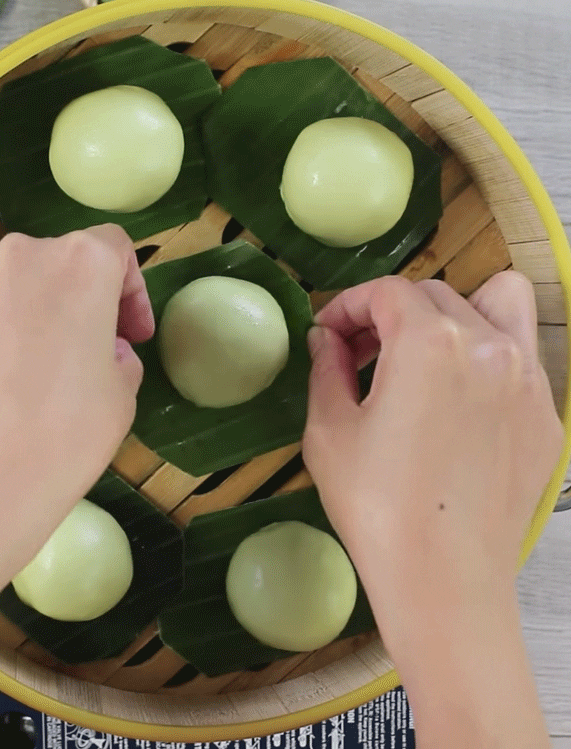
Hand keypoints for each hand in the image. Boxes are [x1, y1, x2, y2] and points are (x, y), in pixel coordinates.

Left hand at [0, 225, 155, 748]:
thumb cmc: (68, 432)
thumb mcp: (122, 392)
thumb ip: (119, 353)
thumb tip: (101, 350)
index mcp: (80, 261)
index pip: (116, 248)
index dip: (134, 290)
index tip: (136, 334)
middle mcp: (24, 256)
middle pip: (70, 261)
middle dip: (94, 299)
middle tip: (106, 349)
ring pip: (31, 286)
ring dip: (55, 313)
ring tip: (63, 369)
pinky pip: (0, 311)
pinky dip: (20, 331)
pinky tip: (23, 382)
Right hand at [303, 271, 561, 748]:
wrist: (445, 581)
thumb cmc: (376, 506)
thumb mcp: (329, 431)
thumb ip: (325, 368)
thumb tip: (326, 338)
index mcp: (429, 342)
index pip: (386, 291)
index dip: (347, 305)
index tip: (327, 334)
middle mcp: (489, 345)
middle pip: (434, 294)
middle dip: (387, 314)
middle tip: (357, 355)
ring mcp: (528, 380)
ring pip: (496, 305)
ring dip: (451, 315)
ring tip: (423, 356)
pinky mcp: (546, 416)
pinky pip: (519, 356)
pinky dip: (485, 356)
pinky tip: (457, 403)